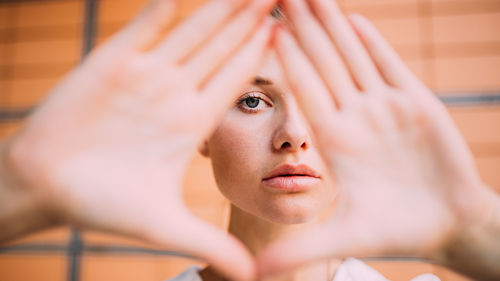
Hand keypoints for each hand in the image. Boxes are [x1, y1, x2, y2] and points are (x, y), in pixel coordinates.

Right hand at [1, 0, 275, 278]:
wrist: (46, 186)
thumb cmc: (101, 205)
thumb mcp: (164, 225)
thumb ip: (209, 244)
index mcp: (191, 123)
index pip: (236, 79)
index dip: (262, 53)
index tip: (288, 29)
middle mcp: (173, 93)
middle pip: (222, 48)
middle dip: (251, 18)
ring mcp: (145, 74)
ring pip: (192, 31)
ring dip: (220, 6)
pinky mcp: (112, 61)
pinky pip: (145, 26)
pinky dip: (167, 6)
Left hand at [258, 0, 493, 277]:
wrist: (446, 224)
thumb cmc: (398, 232)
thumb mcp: (346, 237)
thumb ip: (301, 247)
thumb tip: (252, 276)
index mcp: (334, 141)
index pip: (304, 91)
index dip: (285, 59)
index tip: (262, 29)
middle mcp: (354, 117)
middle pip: (322, 63)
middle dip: (301, 27)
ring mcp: (383, 107)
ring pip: (351, 57)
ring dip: (331, 24)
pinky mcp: (415, 103)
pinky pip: (388, 66)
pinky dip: (371, 43)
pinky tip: (352, 19)